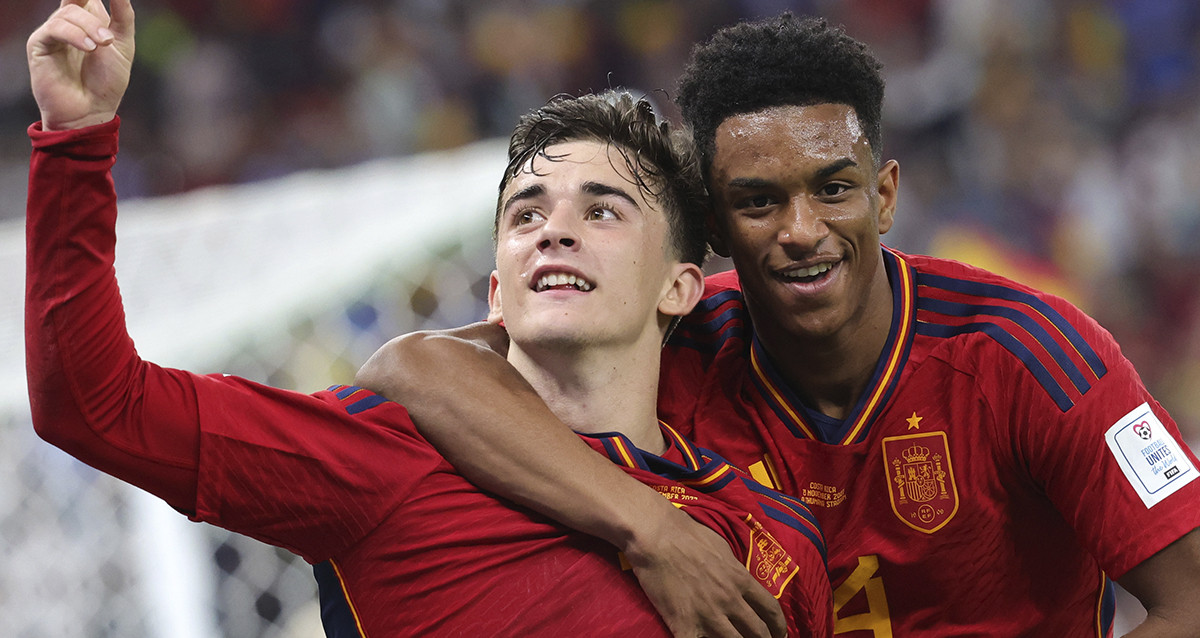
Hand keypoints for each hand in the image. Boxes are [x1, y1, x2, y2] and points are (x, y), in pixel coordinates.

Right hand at [27, 0, 134, 130]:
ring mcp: (53, 32)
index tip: (111, 4)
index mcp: (88, 19)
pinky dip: (75, 35)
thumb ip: (123, 16)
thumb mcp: (123, 44)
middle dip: (91, 6)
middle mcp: (68, 22)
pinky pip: (55, 28)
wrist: (92, 111)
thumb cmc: (106, 82)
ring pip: (69, 13)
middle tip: (108, 34)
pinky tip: (89, 48)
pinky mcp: (39, 43)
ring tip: (103, 46)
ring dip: (90, 27)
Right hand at [624, 505, 786, 637]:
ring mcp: (709, 614)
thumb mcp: (722, 547)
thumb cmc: (688, 535)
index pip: (771, 610)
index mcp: (741, 579)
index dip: (779, 627)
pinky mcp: (685, 625)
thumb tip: (742, 581)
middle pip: (758, 632)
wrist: (656, 535)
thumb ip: (735, 569)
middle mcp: (730, 600)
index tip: (779, 634)